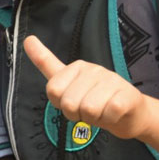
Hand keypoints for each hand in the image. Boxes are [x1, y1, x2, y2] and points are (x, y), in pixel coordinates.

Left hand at [23, 35, 151, 139]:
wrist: (130, 113)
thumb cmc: (96, 101)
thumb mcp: (68, 84)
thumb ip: (46, 64)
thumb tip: (27, 39)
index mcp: (77, 67)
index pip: (52, 90)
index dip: (60, 104)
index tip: (70, 100)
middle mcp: (93, 69)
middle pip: (69, 103)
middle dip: (77, 114)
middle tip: (89, 110)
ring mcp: (111, 80)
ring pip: (88, 109)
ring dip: (94, 119)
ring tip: (102, 111)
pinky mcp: (126, 94)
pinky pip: (107, 114)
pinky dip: (109, 120)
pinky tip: (114, 113)